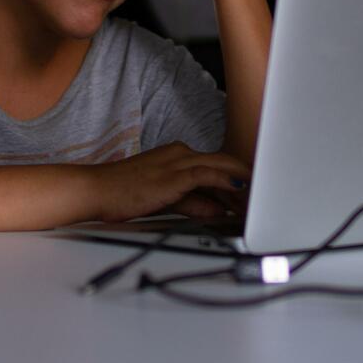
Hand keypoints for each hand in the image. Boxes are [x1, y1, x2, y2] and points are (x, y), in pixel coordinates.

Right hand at [88, 142, 250, 221]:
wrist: (97, 190)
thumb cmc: (124, 194)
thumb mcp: (166, 199)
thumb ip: (194, 203)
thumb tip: (218, 209)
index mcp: (177, 155)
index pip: (216, 165)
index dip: (237, 178)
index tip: (253, 192)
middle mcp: (180, 153)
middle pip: (224, 161)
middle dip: (246, 177)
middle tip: (264, 193)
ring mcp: (177, 161)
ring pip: (220, 165)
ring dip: (242, 181)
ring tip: (259, 196)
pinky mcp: (173, 174)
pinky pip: (207, 174)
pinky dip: (226, 180)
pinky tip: (240, 188)